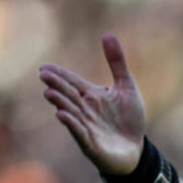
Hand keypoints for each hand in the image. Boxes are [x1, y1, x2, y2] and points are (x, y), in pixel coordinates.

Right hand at [40, 33, 146, 175]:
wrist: (137, 148)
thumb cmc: (130, 119)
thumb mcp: (126, 87)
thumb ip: (117, 63)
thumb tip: (107, 34)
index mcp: (91, 95)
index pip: (72, 82)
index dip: (60, 75)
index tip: (45, 68)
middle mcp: (85, 109)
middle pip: (68, 95)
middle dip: (57, 86)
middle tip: (44, 76)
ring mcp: (86, 126)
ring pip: (70, 112)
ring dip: (60, 103)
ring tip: (49, 93)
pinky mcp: (90, 144)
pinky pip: (79, 133)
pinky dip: (72, 124)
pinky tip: (63, 115)